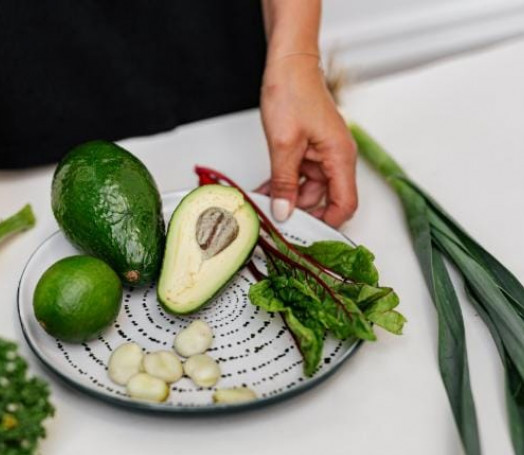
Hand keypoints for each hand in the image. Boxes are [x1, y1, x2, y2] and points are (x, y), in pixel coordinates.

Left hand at [259, 54, 357, 226]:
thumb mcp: (284, 145)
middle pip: (324, 199)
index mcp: (339, 157)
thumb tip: (284, 212)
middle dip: (301, 212)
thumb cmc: (293, 92)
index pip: (344, 203)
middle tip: (277, 225)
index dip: (328, 223)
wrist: (288, 64)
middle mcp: (335, 158)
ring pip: (308, 189)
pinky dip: (283, 184)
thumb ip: (284, 182)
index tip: (306, 236)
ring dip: (287, 198)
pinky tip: (265, 191)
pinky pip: (298, 175)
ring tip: (264, 206)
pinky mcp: (308, 149)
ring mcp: (321, 153)